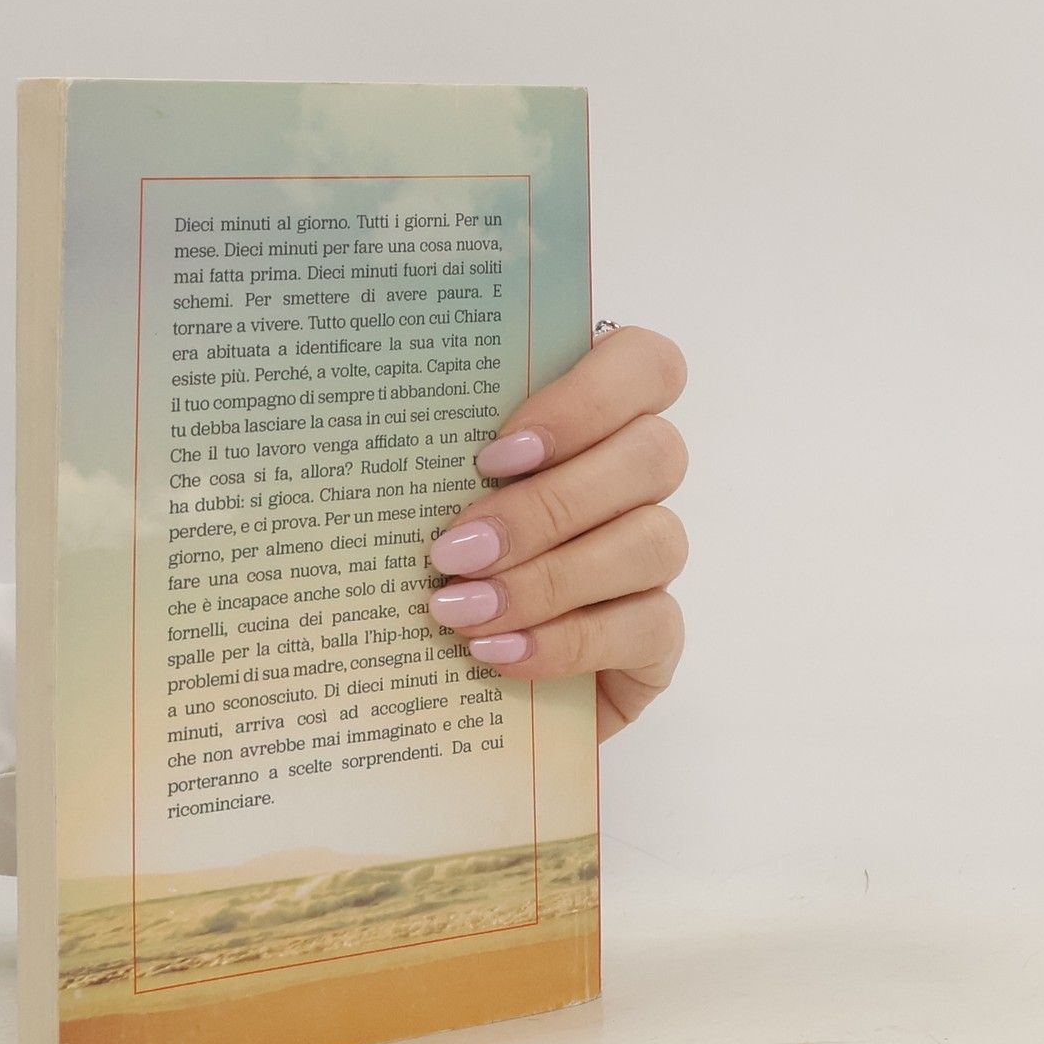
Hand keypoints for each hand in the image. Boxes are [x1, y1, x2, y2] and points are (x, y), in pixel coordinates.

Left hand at [427, 326, 688, 738]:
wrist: (450, 679)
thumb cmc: (438, 556)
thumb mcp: (431, 495)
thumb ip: (438, 458)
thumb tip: (385, 436)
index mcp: (593, 417)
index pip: (644, 364)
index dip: (586, 400)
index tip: (495, 454)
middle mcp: (637, 479)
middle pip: (654, 454)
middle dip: (547, 506)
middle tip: (455, 550)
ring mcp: (653, 555)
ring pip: (655, 540)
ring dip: (551, 578)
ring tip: (464, 609)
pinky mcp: (657, 633)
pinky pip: (648, 626)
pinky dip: (568, 641)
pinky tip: (500, 651)